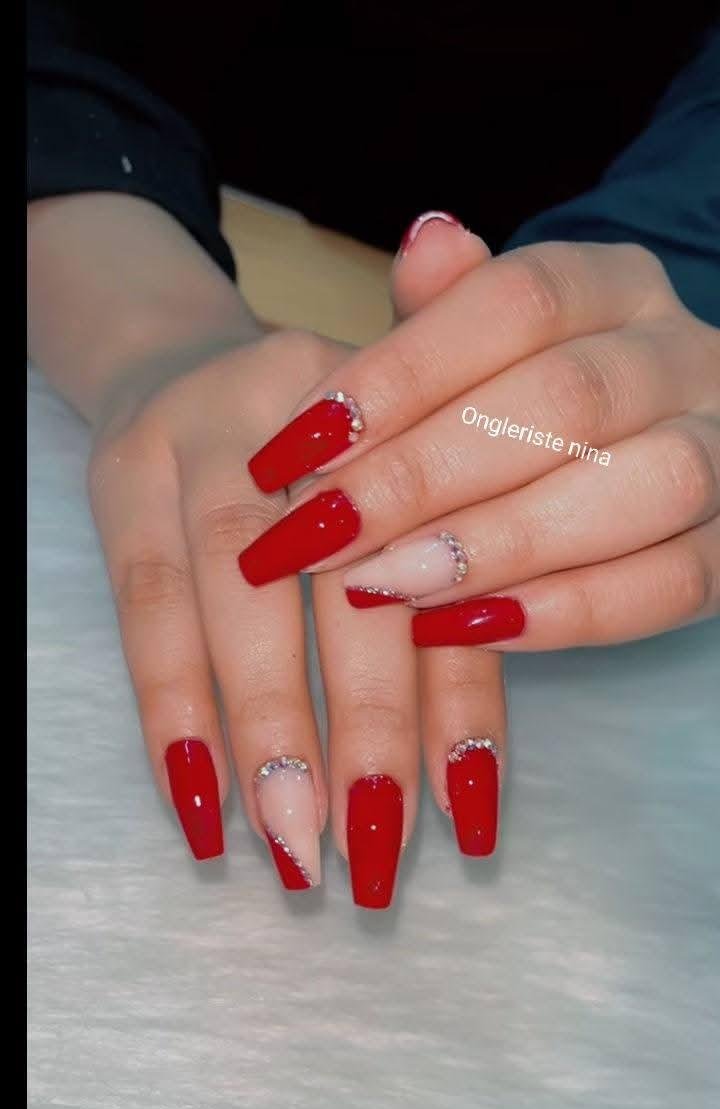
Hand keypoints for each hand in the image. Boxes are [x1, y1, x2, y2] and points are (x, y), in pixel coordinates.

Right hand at [90, 228, 508, 889]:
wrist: (180, 360)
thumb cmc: (323, 464)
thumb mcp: (395, 505)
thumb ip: (439, 606)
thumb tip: (463, 784)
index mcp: (420, 427)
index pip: (448, 580)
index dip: (458, 705)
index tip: (466, 819)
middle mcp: (322, 422)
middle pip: (347, 581)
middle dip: (364, 728)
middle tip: (368, 853)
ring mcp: (209, 438)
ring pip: (236, 591)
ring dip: (267, 729)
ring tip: (289, 844)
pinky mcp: (125, 475)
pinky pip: (143, 603)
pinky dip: (170, 709)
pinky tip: (194, 802)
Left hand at [239, 231, 719, 650]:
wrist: (635, 456)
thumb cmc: (524, 403)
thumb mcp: (479, 348)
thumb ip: (445, 312)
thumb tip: (426, 240)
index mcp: (617, 285)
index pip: (514, 303)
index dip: (398, 377)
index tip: (294, 448)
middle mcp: (684, 355)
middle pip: (566, 400)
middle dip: (424, 476)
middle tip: (317, 537)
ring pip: (638, 488)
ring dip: (499, 546)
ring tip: (384, 586)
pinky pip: (675, 583)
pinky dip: (568, 613)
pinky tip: (466, 630)